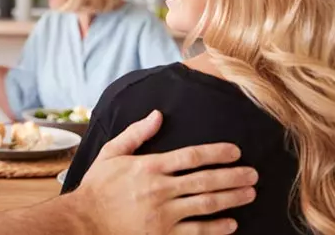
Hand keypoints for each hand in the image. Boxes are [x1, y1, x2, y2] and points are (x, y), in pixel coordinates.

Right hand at [72, 110, 257, 234]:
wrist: (84, 220)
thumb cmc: (98, 185)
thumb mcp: (111, 152)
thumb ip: (136, 133)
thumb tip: (158, 114)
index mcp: (149, 166)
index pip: (191, 156)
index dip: (216, 153)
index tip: (235, 152)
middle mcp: (160, 189)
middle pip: (205, 180)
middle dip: (233, 176)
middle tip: (253, 173)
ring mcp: (163, 214)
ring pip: (205, 204)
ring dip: (231, 198)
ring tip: (250, 193)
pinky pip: (196, 232)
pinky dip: (216, 228)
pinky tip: (231, 224)